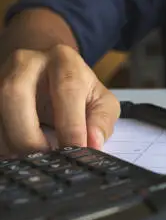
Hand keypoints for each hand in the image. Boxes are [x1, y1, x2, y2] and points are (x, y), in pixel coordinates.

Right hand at [0, 45, 119, 154]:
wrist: (49, 70)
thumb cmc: (78, 88)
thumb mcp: (101, 100)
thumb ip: (101, 121)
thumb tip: (93, 143)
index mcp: (64, 61)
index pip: (67, 89)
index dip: (70, 125)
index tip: (75, 151)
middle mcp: (28, 62)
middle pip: (16, 94)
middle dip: (28, 135)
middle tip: (44, 158)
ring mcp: (2, 74)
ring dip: (10, 141)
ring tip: (30, 158)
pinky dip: (2, 139)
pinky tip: (15, 151)